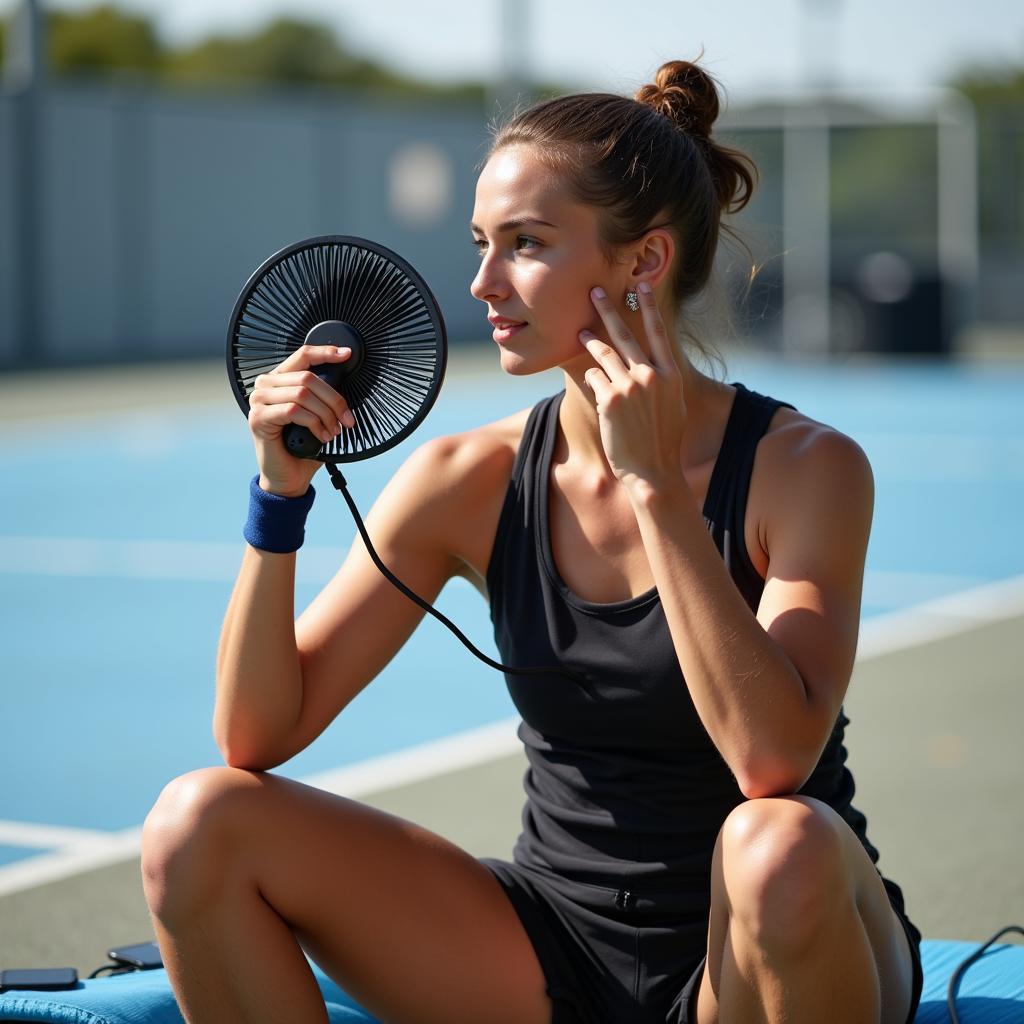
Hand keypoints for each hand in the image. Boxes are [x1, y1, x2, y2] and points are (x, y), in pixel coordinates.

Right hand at [247, 345, 355, 495]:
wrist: (289, 477)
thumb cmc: (304, 446)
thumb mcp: (318, 415)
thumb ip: (324, 396)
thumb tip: (344, 379)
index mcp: (280, 380)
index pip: (303, 355)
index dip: (325, 352)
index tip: (346, 354)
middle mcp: (266, 385)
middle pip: (308, 377)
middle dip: (334, 399)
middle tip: (347, 419)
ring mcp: (258, 401)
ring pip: (302, 394)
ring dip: (326, 414)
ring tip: (334, 431)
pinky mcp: (258, 418)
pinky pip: (294, 411)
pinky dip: (314, 423)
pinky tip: (321, 436)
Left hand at [580, 283, 686, 493]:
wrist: (653, 471)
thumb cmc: (663, 442)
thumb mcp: (674, 406)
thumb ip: (664, 381)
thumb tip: (656, 365)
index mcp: (671, 375)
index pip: (658, 332)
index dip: (648, 306)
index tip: (641, 285)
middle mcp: (651, 375)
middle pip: (626, 334)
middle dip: (609, 309)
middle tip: (595, 290)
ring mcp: (630, 386)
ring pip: (604, 354)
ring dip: (591, 341)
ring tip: (582, 331)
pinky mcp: (610, 399)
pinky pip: (594, 378)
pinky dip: (592, 378)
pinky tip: (593, 385)